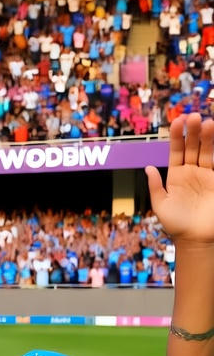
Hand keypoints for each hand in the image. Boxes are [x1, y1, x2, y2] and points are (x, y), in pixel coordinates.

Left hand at [147, 114, 213, 244]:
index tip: (178, 121)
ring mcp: (206, 175)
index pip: (176, 150)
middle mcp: (191, 172)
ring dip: (207, 137)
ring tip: (207, 122)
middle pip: (192, 147)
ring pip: (206, 151)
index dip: (177, 136)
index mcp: (175, 175)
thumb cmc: (176, 224)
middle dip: (193, 131)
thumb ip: (154, 186)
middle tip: (194, 116)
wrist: (195, 239)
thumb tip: (148, 167)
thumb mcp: (160, 205)